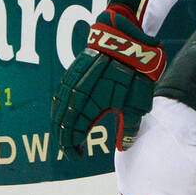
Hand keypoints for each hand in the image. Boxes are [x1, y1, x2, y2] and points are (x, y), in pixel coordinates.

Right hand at [51, 5, 166, 158]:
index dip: (72, 147)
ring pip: (57, 109)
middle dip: (64, 139)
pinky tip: (63, 113)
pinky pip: (59, 95)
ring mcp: (71, 82)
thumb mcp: (138, 104)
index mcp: (88, 107)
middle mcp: (75, 96)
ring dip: (59, 124)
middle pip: (61, 123)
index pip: (72, 134)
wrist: (125, 39)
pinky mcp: (71, 72)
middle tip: (70, 149)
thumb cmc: (134, 73)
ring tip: (66, 135)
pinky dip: (59, 108)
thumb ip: (129, 127)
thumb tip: (123, 146)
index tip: (76, 156)